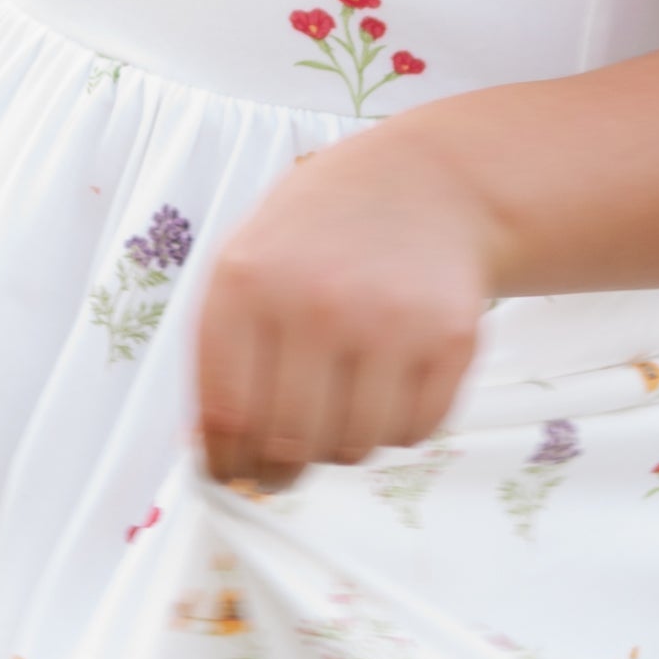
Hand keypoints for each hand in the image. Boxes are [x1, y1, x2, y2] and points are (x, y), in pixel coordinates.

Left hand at [194, 133, 499, 490]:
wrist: (424, 183)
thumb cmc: (320, 232)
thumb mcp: (246, 263)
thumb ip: (218, 352)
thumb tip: (208, 450)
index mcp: (247, 281)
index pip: (226, 416)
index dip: (226, 463)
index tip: (233, 475)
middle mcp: (316, 301)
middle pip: (288, 445)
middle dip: (281, 469)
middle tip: (285, 464)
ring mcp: (389, 320)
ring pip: (353, 448)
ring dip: (343, 445)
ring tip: (342, 399)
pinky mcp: (450, 339)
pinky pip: (413, 432)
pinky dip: (397, 426)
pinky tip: (389, 380)